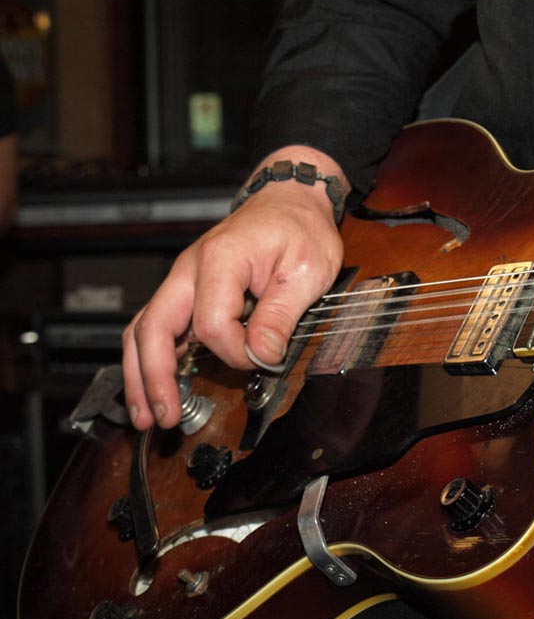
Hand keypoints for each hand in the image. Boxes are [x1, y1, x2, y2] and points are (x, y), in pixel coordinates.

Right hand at [122, 147, 346, 429]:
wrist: (289, 201)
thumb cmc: (300, 229)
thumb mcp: (307, 269)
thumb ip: (280, 314)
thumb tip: (261, 356)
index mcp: (220, 260)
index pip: (212, 324)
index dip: (235, 353)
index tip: (262, 361)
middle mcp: (189, 270)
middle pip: (153, 327)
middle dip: (154, 377)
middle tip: (164, 417)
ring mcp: (182, 280)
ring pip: (144, 329)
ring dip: (140, 374)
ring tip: (146, 414)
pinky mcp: (185, 290)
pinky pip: (156, 325)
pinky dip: (149, 358)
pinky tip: (152, 388)